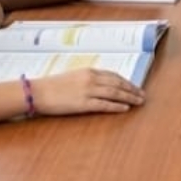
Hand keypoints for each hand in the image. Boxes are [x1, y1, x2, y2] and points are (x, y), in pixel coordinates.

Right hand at [31, 68, 145, 114]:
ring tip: (139, 102)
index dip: (126, 81)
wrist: (37, 92)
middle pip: (118, 84)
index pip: (114, 76)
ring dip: (129, 97)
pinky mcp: (83, 104)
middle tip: (142, 95)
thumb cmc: (52, 85)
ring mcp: (88, 91)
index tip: (135, 86)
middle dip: (132, 89)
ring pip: (115, 93)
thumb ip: (88, 79)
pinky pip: (104, 105)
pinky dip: (116, 106)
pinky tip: (125, 108)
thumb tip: (100, 84)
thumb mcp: (74, 76)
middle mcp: (91, 79)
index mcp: (89, 71)